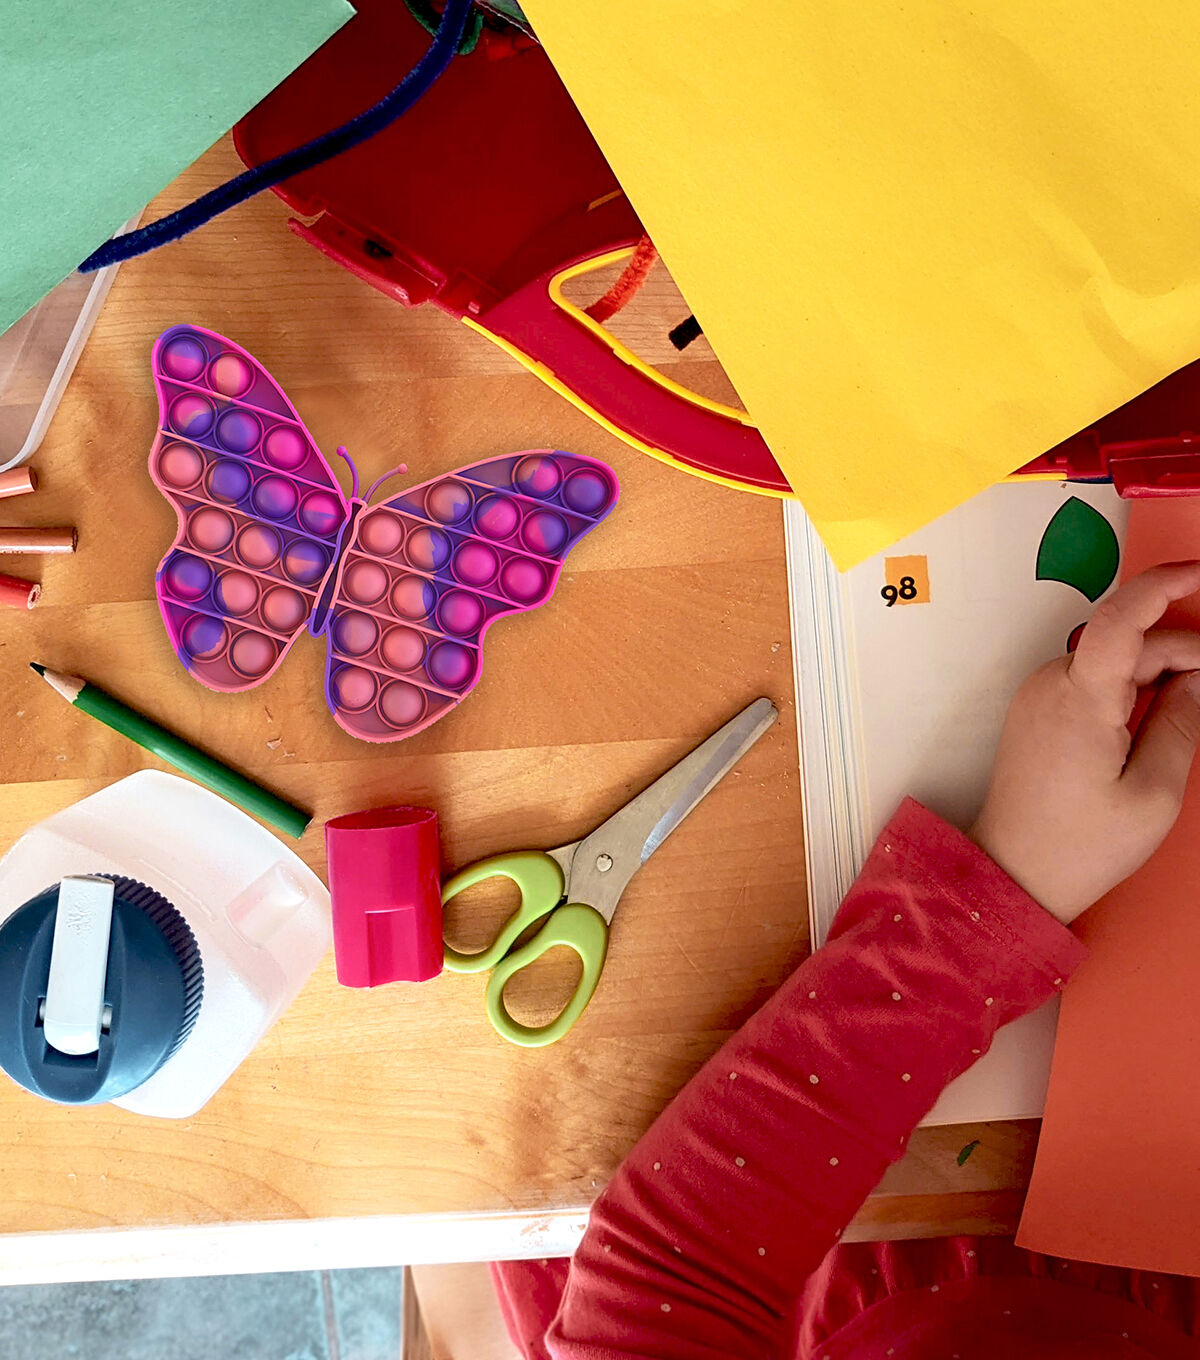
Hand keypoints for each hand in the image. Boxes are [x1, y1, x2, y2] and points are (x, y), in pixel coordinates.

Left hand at [969, 562, 1199, 923]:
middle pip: (1129, 643)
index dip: (1164, 585)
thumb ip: (1183, 724)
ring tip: (1191, 716)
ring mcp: (1039, 695)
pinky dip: (1132, 689)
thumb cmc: (1079, 844)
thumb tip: (1197, 678)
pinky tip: (1157, 721)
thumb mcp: (1153, 793)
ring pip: (1114, 662)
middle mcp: (1050, 684)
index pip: (1122, 617)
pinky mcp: (1038, 709)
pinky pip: (1093, 681)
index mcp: (1079, 698)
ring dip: (1159, 673)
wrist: (1012, 872)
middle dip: (1185, 653)